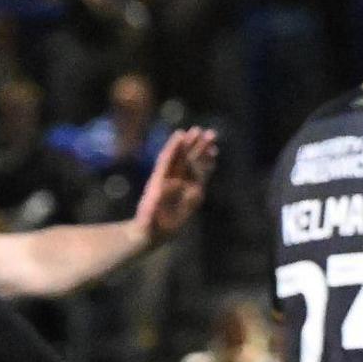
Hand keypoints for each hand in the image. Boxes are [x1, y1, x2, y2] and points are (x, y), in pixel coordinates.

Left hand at [133, 125, 216, 241]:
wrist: (151, 232)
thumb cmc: (148, 226)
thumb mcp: (148, 218)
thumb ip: (154, 206)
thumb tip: (163, 189)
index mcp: (159, 182)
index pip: (167, 161)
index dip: (173, 148)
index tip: (181, 134)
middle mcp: (171, 179)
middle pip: (182, 158)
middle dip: (191, 144)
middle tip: (201, 130)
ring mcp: (182, 184)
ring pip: (192, 163)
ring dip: (201, 150)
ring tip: (212, 136)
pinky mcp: (191, 191)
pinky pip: (200, 174)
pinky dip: (207, 164)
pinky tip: (214, 155)